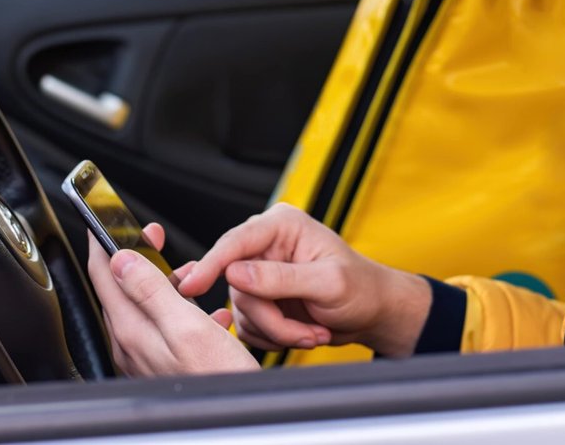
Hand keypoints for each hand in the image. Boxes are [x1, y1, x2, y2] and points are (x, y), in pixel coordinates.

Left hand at [85, 223, 257, 377]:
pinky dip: (181, 309)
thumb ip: (151, 291)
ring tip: (188, 272)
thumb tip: (121, 260)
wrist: (233, 423)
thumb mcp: (186, 326)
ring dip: (164, 282)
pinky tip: (205, 312)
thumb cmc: (217, 381)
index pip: (104, 275)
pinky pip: (163, 327)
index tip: (104, 220)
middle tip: (152, 237)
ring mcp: (145, 357)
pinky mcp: (161, 365)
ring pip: (145, 306)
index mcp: (133, 330)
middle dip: (136, 256)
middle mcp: (132, 345)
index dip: (105, 242)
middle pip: (122, 288)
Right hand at [175, 204, 430, 357]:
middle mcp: (266, 246)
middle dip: (271, 317)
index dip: (211, 264)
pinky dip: (273, 337)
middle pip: (237, 284)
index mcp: (282, 226)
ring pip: (242, 310)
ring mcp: (261, 274)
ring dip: (277, 330)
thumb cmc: (361, 288)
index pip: (236, 242)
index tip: (190, 286)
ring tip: (311, 332)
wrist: (373, 312)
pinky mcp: (261, 299)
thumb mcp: (327, 283)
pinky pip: (248, 325)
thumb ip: (280, 278)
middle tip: (305, 332)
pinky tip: (301, 332)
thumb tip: (234, 272)